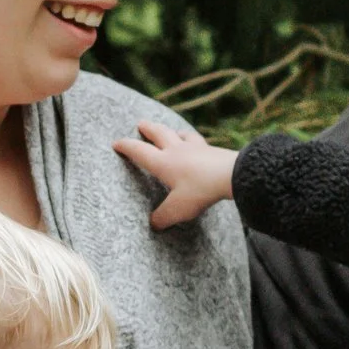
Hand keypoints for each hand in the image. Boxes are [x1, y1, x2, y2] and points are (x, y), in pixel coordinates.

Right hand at [114, 122, 239, 227]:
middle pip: (159, 133)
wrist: (231, 175)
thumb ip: (163, 217)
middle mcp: (177, 150)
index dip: (126, 146)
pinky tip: (196, 142)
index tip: (116, 142)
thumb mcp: (179, 209)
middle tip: (141, 124)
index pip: (140, 152)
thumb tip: (153, 223)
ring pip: (179, 134)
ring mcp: (196, 148)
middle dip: (148, 129)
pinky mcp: (212, 150)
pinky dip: (192, 139)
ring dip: (171, 131)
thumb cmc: (201, 190)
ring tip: (169, 131)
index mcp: (164, 163)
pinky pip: (198, 141)